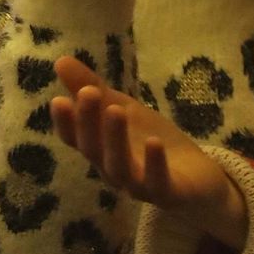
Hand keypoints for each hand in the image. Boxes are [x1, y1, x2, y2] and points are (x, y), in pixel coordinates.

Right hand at [50, 55, 248, 251]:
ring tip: (116, 110)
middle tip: (87, 94)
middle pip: (94, 150)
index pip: (76, 138)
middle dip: (89, 123)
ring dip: (116, 139)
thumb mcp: (123, 108)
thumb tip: (60, 60)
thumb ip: (92, 89)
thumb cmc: (150, 141)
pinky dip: (154, 164)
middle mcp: (112, 169)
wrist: (195, 178)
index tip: (57, 100)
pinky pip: (157, 182)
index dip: (65, 123)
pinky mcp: (166, 193)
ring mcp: (138, 184)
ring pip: (120, 167)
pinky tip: (154, 142)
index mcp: (100, 149)